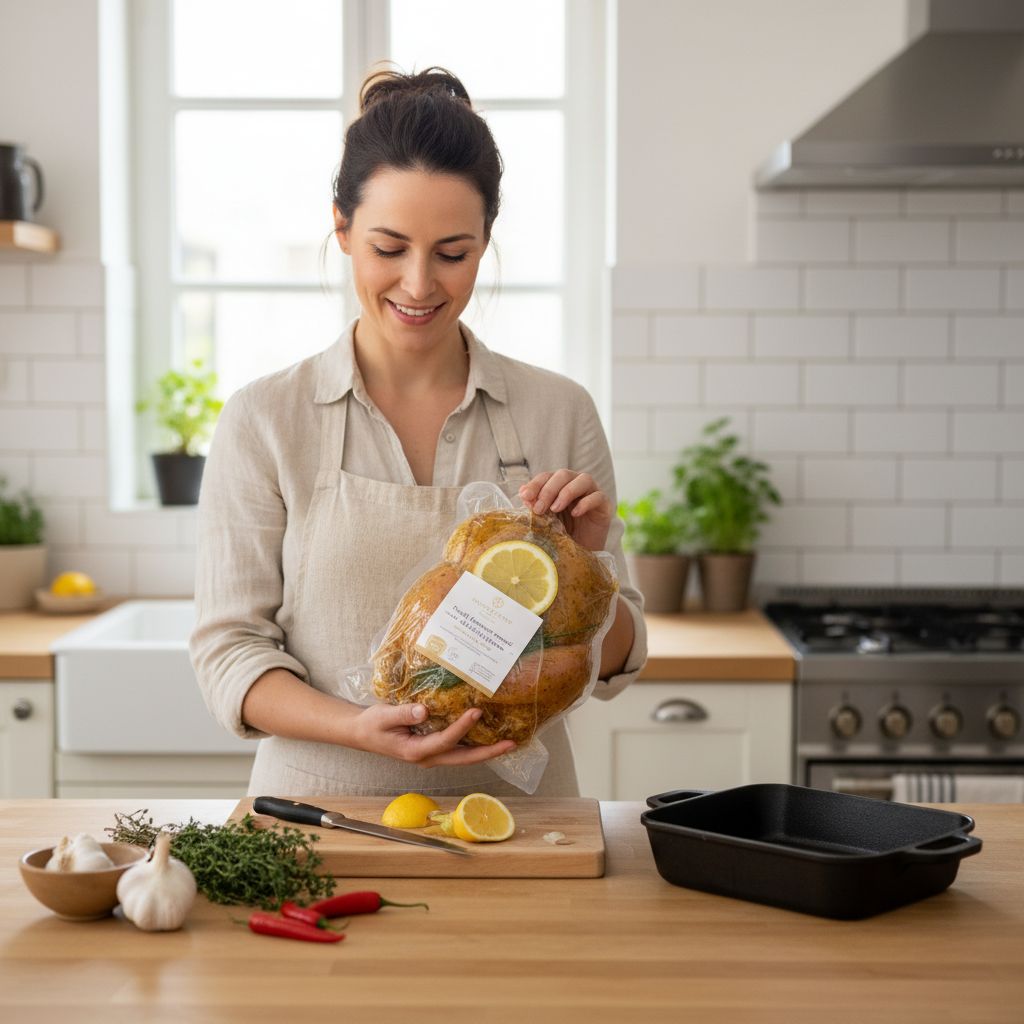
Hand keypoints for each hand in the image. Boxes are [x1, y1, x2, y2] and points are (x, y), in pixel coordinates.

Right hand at [348, 702, 514, 767]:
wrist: (362, 734)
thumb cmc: (372, 724)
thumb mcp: (383, 716)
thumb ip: (403, 713)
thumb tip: (424, 711)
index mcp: (414, 751)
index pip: (444, 741)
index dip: (461, 728)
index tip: (476, 712)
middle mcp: (427, 758)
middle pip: (463, 759)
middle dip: (488, 752)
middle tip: (511, 744)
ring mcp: (431, 756)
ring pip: (463, 757)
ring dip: (486, 751)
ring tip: (508, 743)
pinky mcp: (433, 750)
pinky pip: (458, 750)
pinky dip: (475, 745)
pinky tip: (489, 736)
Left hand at [519, 469, 612, 551]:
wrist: (581, 554)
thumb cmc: (562, 535)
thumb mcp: (545, 521)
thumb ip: (537, 507)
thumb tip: (524, 495)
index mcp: (560, 485)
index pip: (547, 476)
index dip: (536, 484)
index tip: (525, 496)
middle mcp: (576, 484)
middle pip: (564, 474)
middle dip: (549, 490)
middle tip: (539, 508)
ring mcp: (592, 493)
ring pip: (583, 479)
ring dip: (567, 492)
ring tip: (555, 509)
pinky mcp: (605, 505)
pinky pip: (598, 496)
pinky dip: (586, 503)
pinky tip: (575, 514)